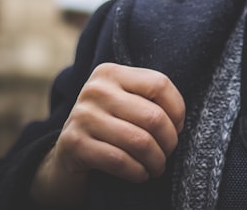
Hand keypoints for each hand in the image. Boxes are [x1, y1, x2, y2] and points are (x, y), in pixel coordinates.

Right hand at [30, 63, 185, 207]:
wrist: (68, 152)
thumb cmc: (110, 125)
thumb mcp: (126, 102)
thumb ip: (149, 99)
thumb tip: (179, 121)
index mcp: (110, 72)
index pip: (159, 84)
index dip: (177, 109)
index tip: (178, 126)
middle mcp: (95, 89)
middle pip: (153, 116)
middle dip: (169, 140)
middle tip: (169, 152)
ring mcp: (82, 116)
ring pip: (139, 141)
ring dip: (156, 160)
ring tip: (158, 167)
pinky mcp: (74, 143)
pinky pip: (119, 160)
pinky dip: (137, 171)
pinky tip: (141, 174)